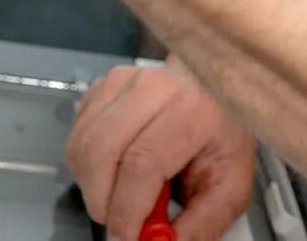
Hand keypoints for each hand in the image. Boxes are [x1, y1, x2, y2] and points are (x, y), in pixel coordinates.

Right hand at [66, 64, 255, 240]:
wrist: (215, 96)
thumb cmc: (221, 138)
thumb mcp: (230, 187)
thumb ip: (201, 225)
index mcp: (190, 110)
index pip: (141, 164)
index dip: (126, 210)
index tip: (127, 238)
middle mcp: (153, 87)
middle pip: (100, 153)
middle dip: (102, 202)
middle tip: (119, 223)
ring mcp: (123, 82)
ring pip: (82, 146)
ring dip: (92, 185)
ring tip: (121, 195)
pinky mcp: (103, 85)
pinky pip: (76, 135)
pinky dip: (86, 165)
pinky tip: (113, 169)